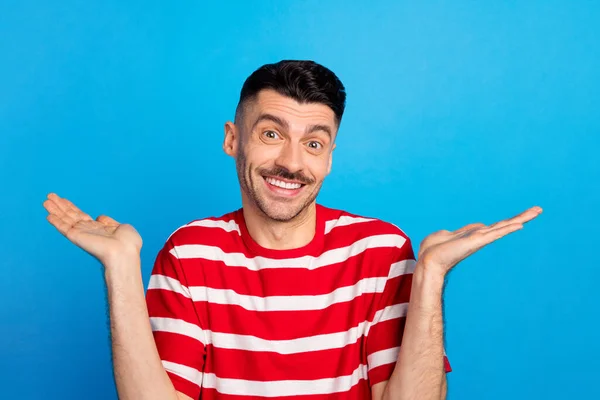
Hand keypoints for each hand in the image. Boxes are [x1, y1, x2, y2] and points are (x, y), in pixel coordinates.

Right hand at [43, 193, 141, 265]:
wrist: (124, 252)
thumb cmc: (128, 243)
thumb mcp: (122, 227)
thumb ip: (109, 221)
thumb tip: (100, 217)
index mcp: (99, 228)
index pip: (81, 215)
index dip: (72, 207)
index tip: (64, 200)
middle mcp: (88, 230)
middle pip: (70, 215)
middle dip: (60, 205)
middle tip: (50, 196)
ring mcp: (81, 233)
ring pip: (64, 219)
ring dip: (55, 209)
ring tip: (46, 200)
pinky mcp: (76, 236)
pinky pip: (63, 227)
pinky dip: (56, 221)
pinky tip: (48, 214)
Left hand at [417, 206, 542, 276]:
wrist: (429, 260)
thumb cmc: (433, 249)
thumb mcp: (447, 235)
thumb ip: (458, 231)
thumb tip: (467, 229)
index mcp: (473, 234)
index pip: (494, 226)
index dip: (507, 222)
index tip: (520, 218)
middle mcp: (480, 236)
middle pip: (504, 224)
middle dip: (521, 217)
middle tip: (538, 210)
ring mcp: (480, 239)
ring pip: (504, 226)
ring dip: (520, 218)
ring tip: (536, 211)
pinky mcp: (477, 241)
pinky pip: (496, 233)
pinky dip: (508, 228)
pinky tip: (520, 224)